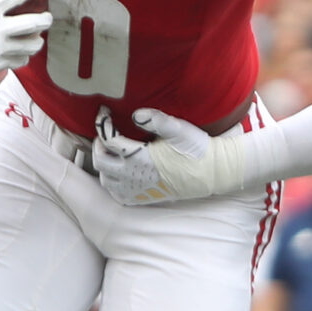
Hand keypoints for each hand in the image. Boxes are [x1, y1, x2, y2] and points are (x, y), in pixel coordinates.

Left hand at [93, 106, 241, 204]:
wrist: (213, 172)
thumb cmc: (196, 149)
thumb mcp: (179, 129)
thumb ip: (155, 120)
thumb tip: (135, 114)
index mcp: (141, 158)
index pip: (109, 140)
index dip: (102, 123)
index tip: (104, 112)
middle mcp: (135, 177)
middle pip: (100, 161)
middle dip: (98, 145)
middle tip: (106, 134)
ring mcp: (138, 190)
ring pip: (105, 180)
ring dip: (104, 165)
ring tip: (112, 153)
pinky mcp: (144, 198)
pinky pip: (117, 194)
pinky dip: (112, 182)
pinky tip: (120, 172)